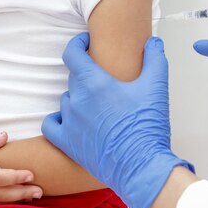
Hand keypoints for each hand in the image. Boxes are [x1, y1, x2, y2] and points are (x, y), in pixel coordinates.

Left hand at [42, 33, 193, 207]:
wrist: (142, 166)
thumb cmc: (147, 128)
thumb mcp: (156, 87)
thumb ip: (155, 58)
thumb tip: (153, 42)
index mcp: (95, 83)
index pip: (72, 54)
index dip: (77, 44)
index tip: (84, 42)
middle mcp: (78, 100)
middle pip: (74, 77)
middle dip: (88, 74)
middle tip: (104, 79)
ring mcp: (70, 122)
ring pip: (66, 100)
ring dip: (79, 98)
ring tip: (97, 104)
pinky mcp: (67, 142)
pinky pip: (51, 124)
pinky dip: (58, 119)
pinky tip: (70, 119)